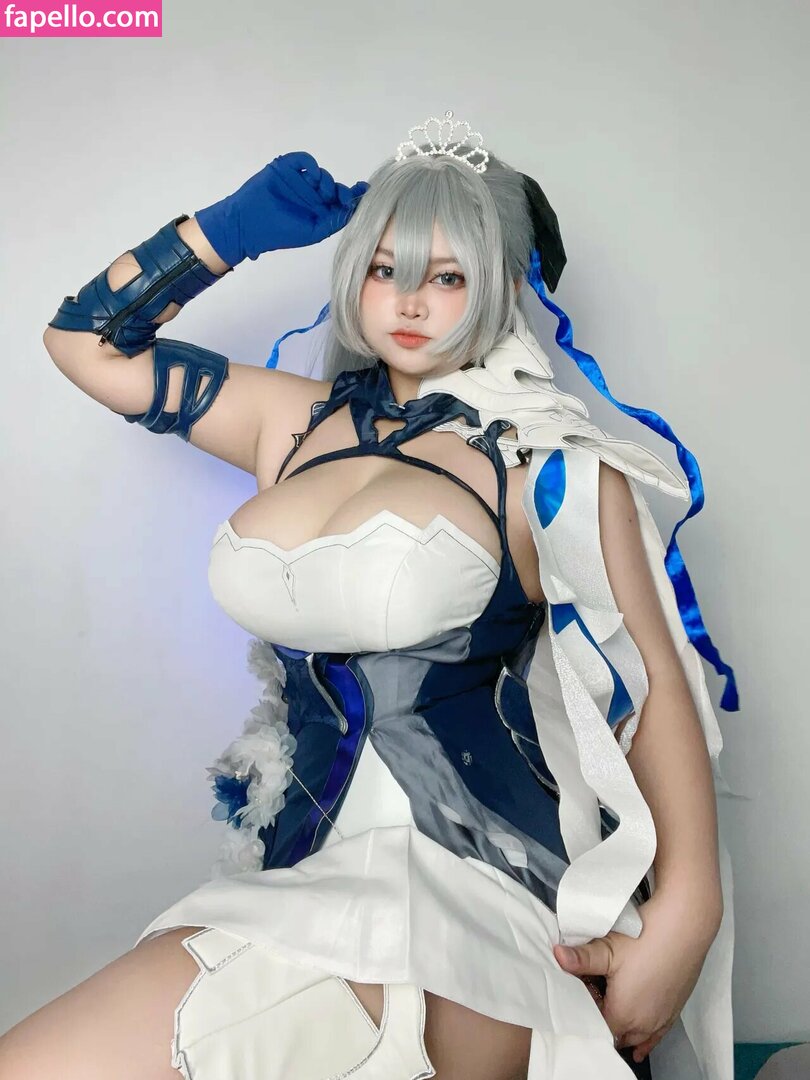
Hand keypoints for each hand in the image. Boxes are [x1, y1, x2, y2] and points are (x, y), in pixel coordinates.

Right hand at [194, 151, 368, 267]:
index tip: (365, 190)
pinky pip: (303, 160)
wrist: (249, 224)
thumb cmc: (280, 232)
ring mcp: (298, 181)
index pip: (341, 201)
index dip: (354, 195)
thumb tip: (353, 210)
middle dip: (341, 190)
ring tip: (320, 191)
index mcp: (318, 211)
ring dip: (326, 181)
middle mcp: (311, 195)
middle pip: (334, 187)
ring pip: (321, 174)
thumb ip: (334, 221)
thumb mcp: (313, 232)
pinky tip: (311, 175)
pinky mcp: (286, 168)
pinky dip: (310, 164)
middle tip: (342, 196)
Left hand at [553, 894, 719, 1063]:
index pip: (597, 1027)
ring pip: (637, 1036)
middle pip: (617, 1034)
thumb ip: (580, 958)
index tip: (585, 988)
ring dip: (624, 1027)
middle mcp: (644, 1024)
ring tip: (613, 1008)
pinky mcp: (675, 1009)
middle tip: (598, 990)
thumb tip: (556, 955)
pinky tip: (642, 1047)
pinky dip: (647, 1038)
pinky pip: (657, 1035)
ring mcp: (662, 1018)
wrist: (685, 926)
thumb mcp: (607, 948)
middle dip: (604, 1018)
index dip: (587, 1010)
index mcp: (623, 1014)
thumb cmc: (645, 938)